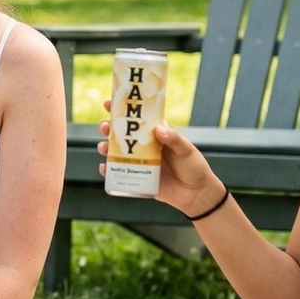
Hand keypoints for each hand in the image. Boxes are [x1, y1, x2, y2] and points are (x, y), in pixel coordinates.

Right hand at [96, 105, 225, 217]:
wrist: (196, 194)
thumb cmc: (193, 167)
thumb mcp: (186, 150)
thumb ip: (174, 139)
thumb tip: (158, 129)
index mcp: (156, 134)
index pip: (137, 118)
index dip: (122, 110)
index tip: (109, 104)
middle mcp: (144, 147)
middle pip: (121, 134)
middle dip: (108, 128)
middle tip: (105, 126)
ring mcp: (139, 162)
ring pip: (116, 152)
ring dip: (105, 148)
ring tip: (103, 147)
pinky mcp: (137, 178)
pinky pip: (118, 173)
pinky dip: (108, 170)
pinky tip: (105, 168)